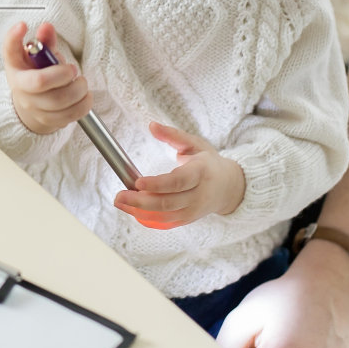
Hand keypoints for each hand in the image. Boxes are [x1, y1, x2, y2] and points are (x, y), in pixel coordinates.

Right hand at [2, 21, 91, 133]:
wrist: (31, 108)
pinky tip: (85, 97)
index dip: (13, 37)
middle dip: (63, 74)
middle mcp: (20, 88)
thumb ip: (44, 42)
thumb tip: (47, 27)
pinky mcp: (47, 121)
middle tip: (72, 70)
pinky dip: (84, 104)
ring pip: (59, 100)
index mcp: (15, 67)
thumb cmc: (36, 76)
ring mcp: (33, 107)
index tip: (23, 25)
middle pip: (40, 81)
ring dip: (78, 89)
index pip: (9, 51)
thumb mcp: (36, 58)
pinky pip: (70, 115)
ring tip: (81, 84)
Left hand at [113, 121, 243, 228]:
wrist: (229, 187)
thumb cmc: (209, 163)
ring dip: (139, 211)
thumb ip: (173, 135)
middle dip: (141, 201)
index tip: (138, 182)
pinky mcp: (187, 219)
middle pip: (167, 202)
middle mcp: (198, 195)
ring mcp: (193, 210)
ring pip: (164, 215)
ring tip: (120, 202)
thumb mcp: (195, 144)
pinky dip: (146, 218)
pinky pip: (165, 222)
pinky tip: (131, 209)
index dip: (157, 184)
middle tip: (119, 195)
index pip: (178, 182)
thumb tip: (152, 125)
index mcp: (201, 173)